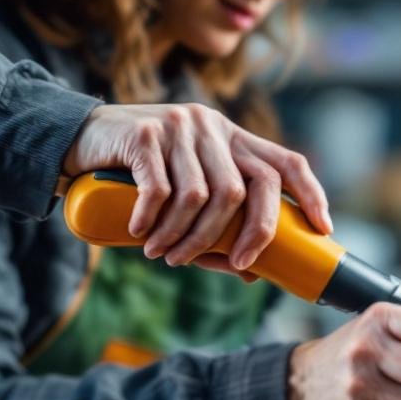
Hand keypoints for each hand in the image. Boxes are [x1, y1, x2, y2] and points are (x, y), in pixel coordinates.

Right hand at [63, 103, 332, 270]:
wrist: (77, 140)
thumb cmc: (140, 176)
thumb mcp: (185, 196)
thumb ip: (219, 228)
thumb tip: (252, 273)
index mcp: (235, 140)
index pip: (287, 161)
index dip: (311, 193)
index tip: (323, 228)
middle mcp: (215, 128)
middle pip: (252, 186)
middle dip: (251, 233)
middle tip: (236, 264)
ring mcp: (181, 126)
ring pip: (203, 196)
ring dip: (188, 237)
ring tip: (166, 256)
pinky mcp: (146, 133)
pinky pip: (161, 190)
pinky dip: (152, 220)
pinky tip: (140, 234)